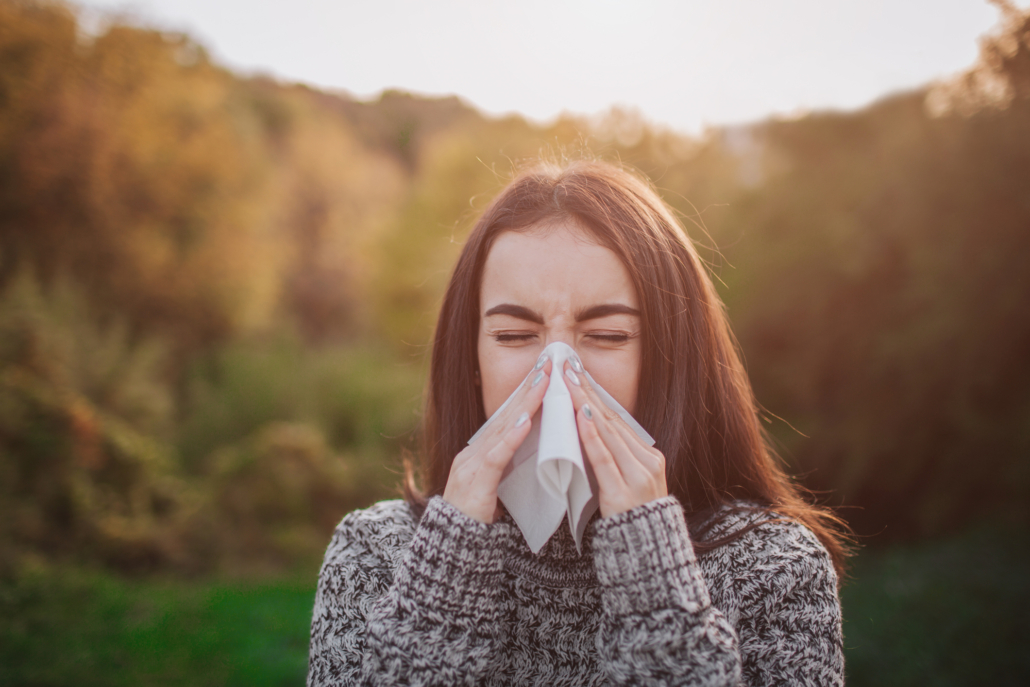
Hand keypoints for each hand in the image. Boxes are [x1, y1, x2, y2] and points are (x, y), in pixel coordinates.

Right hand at [443, 359, 550, 522]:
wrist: (453, 554)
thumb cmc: (480, 526)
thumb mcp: (500, 490)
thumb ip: (513, 470)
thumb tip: (539, 452)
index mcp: (480, 454)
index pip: (507, 418)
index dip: (527, 395)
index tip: (547, 373)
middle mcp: (472, 454)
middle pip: (505, 415)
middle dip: (528, 388)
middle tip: (549, 363)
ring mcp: (470, 467)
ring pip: (502, 429)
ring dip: (525, 403)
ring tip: (544, 382)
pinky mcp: (474, 485)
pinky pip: (495, 457)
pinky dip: (512, 437)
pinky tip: (528, 421)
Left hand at [563, 361, 667, 517]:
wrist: (646, 556)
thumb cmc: (629, 519)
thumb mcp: (626, 482)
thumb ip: (614, 458)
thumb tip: (588, 430)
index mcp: (649, 457)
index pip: (617, 419)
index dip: (596, 395)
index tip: (578, 373)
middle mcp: (648, 462)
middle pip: (612, 420)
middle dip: (589, 392)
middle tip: (569, 367)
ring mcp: (639, 476)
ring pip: (608, 433)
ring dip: (586, 405)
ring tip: (570, 382)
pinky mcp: (623, 492)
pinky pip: (604, 458)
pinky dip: (591, 435)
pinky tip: (580, 416)